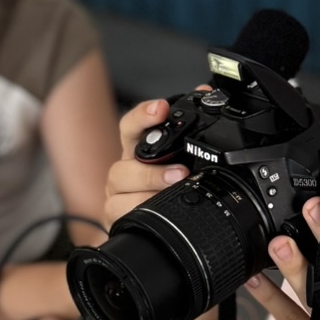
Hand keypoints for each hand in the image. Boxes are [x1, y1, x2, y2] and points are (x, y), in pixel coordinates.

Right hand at [105, 97, 189, 229]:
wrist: (144, 227)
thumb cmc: (160, 189)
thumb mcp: (175, 157)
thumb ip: (187, 129)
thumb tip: (204, 92)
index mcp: (137, 153)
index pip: (131, 127)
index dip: (143, 115)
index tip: (160, 108)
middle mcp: (124, 171)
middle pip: (125, 162)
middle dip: (152, 167)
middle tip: (180, 170)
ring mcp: (116, 194)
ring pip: (121, 185)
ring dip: (150, 186)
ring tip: (174, 189)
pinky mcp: (114, 215)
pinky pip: (120, 210)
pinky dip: (140, 208)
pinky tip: (156, 210)